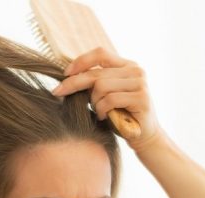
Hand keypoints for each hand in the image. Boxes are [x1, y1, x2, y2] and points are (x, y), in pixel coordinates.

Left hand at [51, 46, 165, 150]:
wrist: (145, 137)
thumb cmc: (121, 117)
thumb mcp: (107, 95)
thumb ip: (96, 82)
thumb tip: (68, 74)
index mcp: (127, 65)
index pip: (100, 53)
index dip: (80, 61)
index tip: (65, 73)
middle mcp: (136, 70)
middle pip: (96, 72)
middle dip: (74, 83)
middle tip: (58, 92)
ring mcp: (140, 83)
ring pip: (101, 86)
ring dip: (94, 102)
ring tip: (98, 112)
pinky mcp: (141, 98)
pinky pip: (110, 99)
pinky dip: (101, 110)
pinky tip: (103, 117)